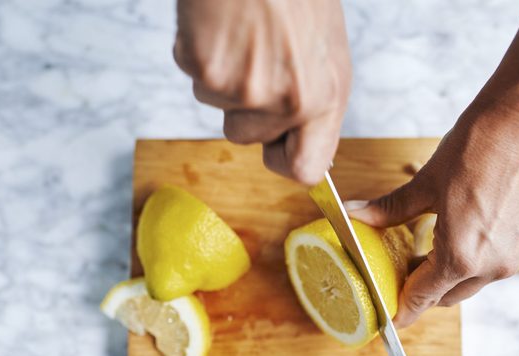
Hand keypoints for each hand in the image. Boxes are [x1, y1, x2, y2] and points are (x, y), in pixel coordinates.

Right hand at [174, 0, 351, 184]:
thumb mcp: (325, 49)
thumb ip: (315, 102)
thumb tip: (303, 142)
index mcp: (325, 96)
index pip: (304, 169)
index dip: (283, 160)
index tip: (275, 149)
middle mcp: (288, 101)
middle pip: (247, 137)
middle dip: (245, 105)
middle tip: (256, 56)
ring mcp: (244, 88)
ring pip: (217, 105)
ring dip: (222, 75)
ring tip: (241, 32)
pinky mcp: (205, 69)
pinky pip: (193, 74)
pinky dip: (199, 50)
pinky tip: (220, 24)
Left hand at [347, 96, 518, 327]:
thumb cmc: (479, 146)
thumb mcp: (426, 182)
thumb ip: (391, 210)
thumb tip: (355, 216)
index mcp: (462, 257)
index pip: (423, 297)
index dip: (403, 309)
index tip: (390, 317)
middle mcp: (492, 266)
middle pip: (447, 295)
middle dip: (422, 290)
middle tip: (398, 271)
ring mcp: (514, 255)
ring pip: (471, 282)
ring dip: (447, 275)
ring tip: (424, 248)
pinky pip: (491, 265)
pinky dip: (470, 261)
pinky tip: (455, 235)